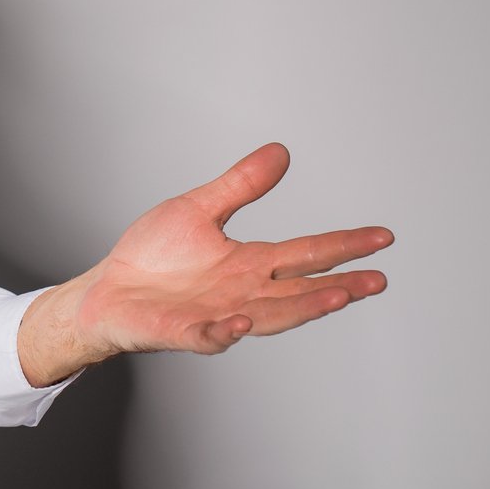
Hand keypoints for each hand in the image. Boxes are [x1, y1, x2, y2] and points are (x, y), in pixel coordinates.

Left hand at [18, 143, 391, 386]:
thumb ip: (240, 186)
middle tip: (377, 279)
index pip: (307, 253)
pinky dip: (225, 332)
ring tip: (336, 297)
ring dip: (302, 309)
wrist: (106, 292)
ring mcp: (217, 315)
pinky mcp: (185, 332)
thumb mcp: (198, 210)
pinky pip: (209, 336)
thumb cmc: (151, 257)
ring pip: (270, 316)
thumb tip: (280, 152)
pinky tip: (238, 323)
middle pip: (301, 290)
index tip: (383, 237)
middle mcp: (243, 292)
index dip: (344, 245)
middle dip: (340, 285)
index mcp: (250, 263)